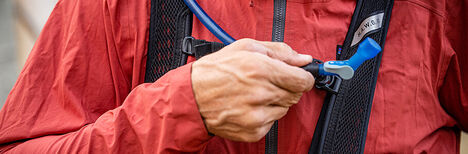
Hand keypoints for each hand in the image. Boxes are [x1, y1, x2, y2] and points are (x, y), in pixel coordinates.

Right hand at [191, 38, 314, 141]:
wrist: (191, 97)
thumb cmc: (215, 71)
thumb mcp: (246, 47)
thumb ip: (280, 52)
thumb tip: (303, 59)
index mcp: (261, 69)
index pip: (303, 80)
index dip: (303, 77)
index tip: (298, 76)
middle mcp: (260, 94)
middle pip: (295, 95)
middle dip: (286, 87)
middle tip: (267, 82)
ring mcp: (257, 115)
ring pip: (285, 109)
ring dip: (274, 101)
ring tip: (253, 94)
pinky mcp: (253, 131)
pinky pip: (272, 123)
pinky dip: (264, 115)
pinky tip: (248, 106)